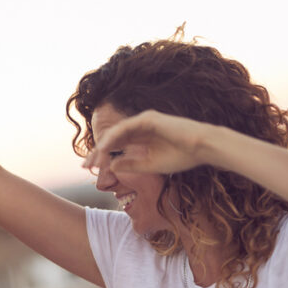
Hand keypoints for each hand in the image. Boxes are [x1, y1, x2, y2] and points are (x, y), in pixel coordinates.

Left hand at [84, 110, 214, 175]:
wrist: (202, 148)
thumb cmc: (181, 156)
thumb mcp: (150, 165)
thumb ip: (130, 165)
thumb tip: (110, 166)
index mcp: (142, 137)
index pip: (116, 146)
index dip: (102, 156)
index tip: (89, 169)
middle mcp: (140, 127)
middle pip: (112, 139)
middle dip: (97, 152)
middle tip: (84, 166)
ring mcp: (144, 121)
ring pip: (116, 133)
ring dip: (102, 146)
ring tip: (93, 160)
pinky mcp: (148, 118)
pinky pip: (125, 128)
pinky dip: (114, 138)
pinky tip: (104, 149)